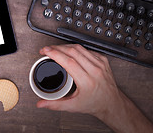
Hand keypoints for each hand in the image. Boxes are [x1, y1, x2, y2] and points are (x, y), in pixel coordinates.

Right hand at [36, 44, 152, 132]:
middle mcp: (95, 70)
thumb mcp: (73, 107)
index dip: (55, 54)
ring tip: (55, 49)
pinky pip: (86, 50)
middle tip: (46, 49)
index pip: (68, 62)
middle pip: (72, 51)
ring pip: (79, 48)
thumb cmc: (95, 104)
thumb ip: (55, 105)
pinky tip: (69, 51)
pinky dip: (75, 49)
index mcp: (87, 81)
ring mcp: (100, 64)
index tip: (45, 51)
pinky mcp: (102, 60)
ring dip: (65, 46)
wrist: (112, 103)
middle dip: (56, 48)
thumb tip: (41, 104)